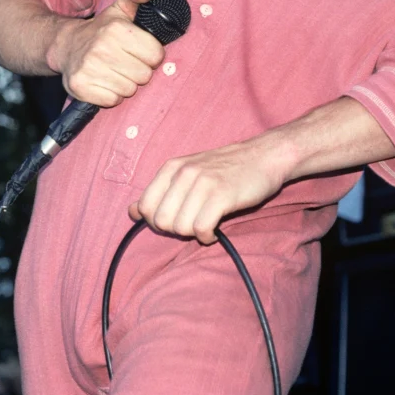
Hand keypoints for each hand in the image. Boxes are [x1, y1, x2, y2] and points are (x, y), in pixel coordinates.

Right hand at [49, 0, 165, 106]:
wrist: (65, 46)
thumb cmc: (101, 30)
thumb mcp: (119, 9)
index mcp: (116, 30)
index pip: (156, 56)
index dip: (150, 55)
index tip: (137, 51)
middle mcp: (101, 49)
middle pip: (144, 76)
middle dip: (138, 71)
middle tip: (125, 62)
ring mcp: (89, 69)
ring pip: (129, 90)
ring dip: (124, 84)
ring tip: (114, 72)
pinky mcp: (80, 87)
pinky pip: (112, 101)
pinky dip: (110, 95)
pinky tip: (103, 82)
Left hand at [128, 138, 288, 244]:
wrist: (262, 157)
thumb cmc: (225, 170)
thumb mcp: (187, 172)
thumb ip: (159, 191)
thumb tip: (131, 212)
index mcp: (171, 167)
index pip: (145, 206)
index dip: (156, 222)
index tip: (174, 221)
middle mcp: (183, 173)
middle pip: (160, 221)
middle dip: (174, 231)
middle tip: (191, 225)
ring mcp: (202, 183)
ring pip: (180, 227)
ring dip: (192, 234)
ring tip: (205, 226)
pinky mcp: (221, 196)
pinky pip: (201, 229)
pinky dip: (206, 238)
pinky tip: (214, 232)